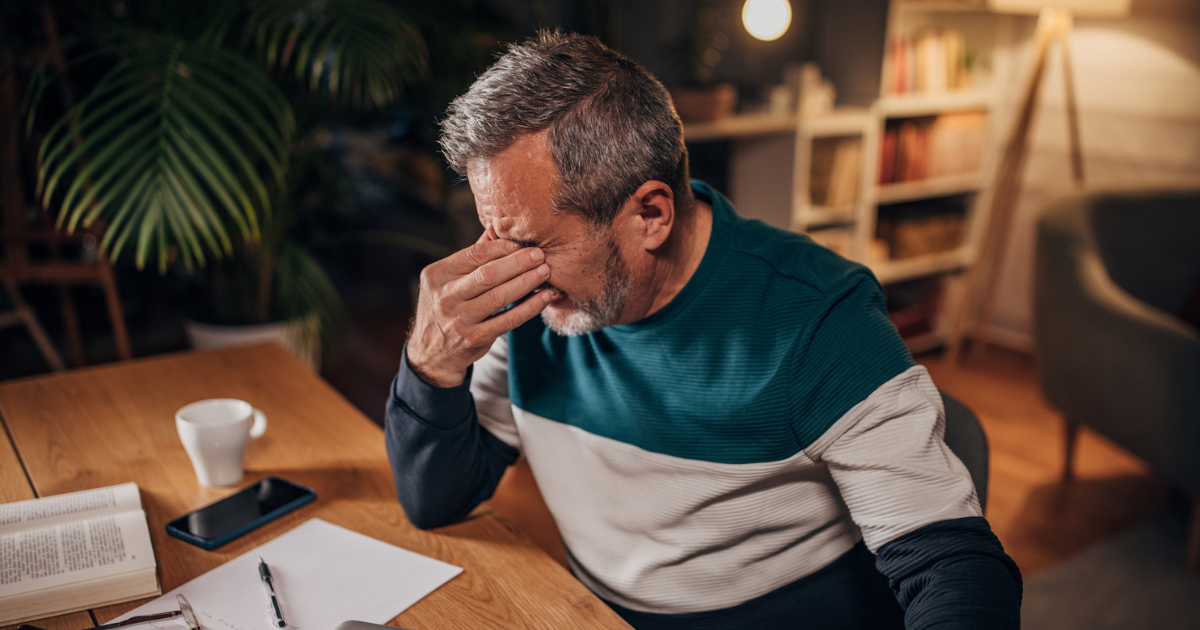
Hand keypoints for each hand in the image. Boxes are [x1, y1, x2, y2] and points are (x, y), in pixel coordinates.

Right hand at [406, 235, 551, 386]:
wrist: (431, 353)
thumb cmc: (446, 307)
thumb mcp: (447, 280)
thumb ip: (471, 256)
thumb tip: (495, 227)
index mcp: (437, 275)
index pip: (475, 254)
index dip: (502, 247)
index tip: (522, 245)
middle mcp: (445, 296)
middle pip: (489, 274)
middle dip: (519, 262)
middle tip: (540, 255)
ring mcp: (459, 319)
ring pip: (500, 296)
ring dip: (527, 282)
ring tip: (544, 272)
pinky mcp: (474, 338)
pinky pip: (508, 320)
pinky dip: (529, 308)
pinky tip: (543, 298)